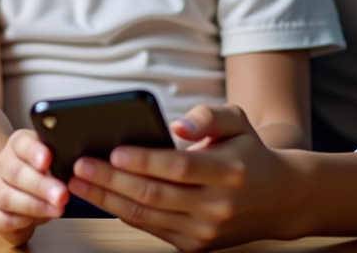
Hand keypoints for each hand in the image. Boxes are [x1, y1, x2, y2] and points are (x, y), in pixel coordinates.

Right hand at [0, 129, 68, 245]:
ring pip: (6, 196)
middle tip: (62, 195)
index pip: (22, 143)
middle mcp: (3, 163)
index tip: (48, 159)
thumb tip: (80, 166)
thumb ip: (60, 160)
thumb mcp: (52, 160)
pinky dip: (18, 221)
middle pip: (15, 172)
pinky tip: (33, 221)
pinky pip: (1, 218)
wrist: (13, 185)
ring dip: (33, 205)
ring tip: (56, 210)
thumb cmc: (40, 172)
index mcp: (17, 145)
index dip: (34, 151)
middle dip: (40, 185)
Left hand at [68, 104, 301, 251]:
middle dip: (111, 181)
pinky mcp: (195, 245)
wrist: (279, 199)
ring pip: (148, 217)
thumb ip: (208, 116)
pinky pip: (152, 229)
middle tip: (78, 166)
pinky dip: (123, 213)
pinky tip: (100, 197)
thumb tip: (178, 125)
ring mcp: (205, 231)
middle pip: (155, 195)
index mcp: (227, 172)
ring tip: (77, 183)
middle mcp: (217, 206)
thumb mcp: (237, 120)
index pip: (178, 168)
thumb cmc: (247, 150)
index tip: (112, 151)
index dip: (144, 161)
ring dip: (107, 200)